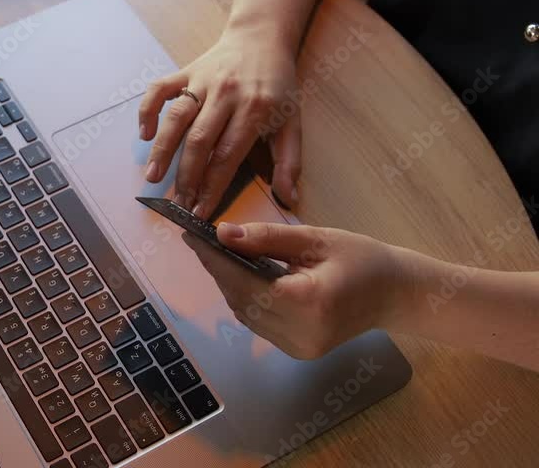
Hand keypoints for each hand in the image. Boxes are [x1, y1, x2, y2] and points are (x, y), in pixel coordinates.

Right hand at [139, 26, 301, 217]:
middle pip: (199, 140)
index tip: (201, 212)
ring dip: (162, 149)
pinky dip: (148, 110)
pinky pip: (159, 89)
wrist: (262, 37)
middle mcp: (226, 94)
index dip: (212, 186)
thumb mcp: (293, 121)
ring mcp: (203, 80)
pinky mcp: (185, 71)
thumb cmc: (278, 86)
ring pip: (176, 117)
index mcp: (256, 109)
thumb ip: (290, 161)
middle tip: (178, 204)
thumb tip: (289, 199)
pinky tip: (144, 135)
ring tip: (152, 176)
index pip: (228, 155)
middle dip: (186, 176)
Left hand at [182, 222, 414, 358]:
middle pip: (241, 299)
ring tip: (216, 254)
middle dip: (217, 269)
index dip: (214, 259)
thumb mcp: (315, 239)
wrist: (396, 294)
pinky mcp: (298, 352)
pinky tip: (241, 277)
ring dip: (229, 285)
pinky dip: (246, 299)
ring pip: (246, 314)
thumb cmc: (361, 259)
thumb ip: (267, 238)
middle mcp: (302, 332)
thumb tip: (222, 234)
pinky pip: (259, 323)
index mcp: (310, 301)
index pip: (246, 281)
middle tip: (198, 241)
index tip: (190, 236)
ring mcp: (299, 348)